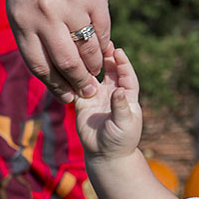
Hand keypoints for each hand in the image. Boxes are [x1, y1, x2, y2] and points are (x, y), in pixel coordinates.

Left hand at [4, 0, 109, 103]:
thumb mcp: (20, 5)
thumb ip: (32, 36)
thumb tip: (52, 74)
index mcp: (22, 19)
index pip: (40, 65)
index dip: (56, 86)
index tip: (68, 97)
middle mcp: (45, 14)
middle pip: (65, 63)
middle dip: (78, 83)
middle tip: (88, 92)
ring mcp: (71, 5)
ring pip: (87, 50)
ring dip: (94, 66)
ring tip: (96, 72)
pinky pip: (102, 31)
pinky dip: (103, 44)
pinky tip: (102, 50)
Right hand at [75, 43, 143, 159]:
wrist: (105, 155)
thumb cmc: (121, 141)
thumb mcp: (124, 124)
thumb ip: (121, 107)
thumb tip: (118, 90)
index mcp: (128, 96)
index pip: (127, 76)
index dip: (123, 63)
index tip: (118, 51)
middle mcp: (113, 93)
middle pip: (111, 70)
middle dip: (107, 57)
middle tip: (102, 42)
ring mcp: (98, 96)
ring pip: (94, 75)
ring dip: (91, 63)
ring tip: (85, 48)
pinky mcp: (83, 102)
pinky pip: (78, 86)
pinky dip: (75, 76)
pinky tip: (71, 63)